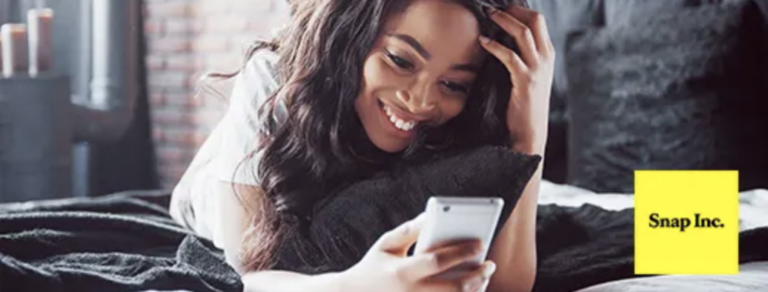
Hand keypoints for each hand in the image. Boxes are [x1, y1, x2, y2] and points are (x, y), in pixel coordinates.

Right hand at [340, 213, 496, 291]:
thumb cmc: (371, 269)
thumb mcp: (385, 246)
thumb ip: (408, 231)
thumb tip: (430, 216)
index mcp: (402, 272)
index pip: (437, 261)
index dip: (460, 252)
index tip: (479, 243)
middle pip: (453, 288)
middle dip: (476, 276)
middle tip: (489, 264)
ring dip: (474, 291)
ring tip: (483, 278)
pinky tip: (471, 291)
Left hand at [480, 5, 554, 153]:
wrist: (530, 131)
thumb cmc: (524, 104)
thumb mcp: (528, 76)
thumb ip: (521, 58)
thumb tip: (502, 40)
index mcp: (547, 54)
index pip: (538, 21)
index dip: (520, 11)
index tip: (502, 8)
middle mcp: (546, 58)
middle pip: (535, 21)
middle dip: (513, 11)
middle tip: (492, 9)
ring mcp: (537, 69)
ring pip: (523, 33)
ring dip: (503, 21)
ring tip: (487, 17)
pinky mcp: (525, 80)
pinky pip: (509, 56)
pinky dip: (494, 45)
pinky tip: (483, 41)